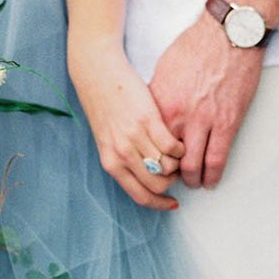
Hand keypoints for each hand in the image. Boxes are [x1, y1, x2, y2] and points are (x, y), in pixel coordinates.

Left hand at [69, 45, 183, 210]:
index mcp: (111, 163)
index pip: (140, 195)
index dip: (159, 203)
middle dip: (172, 183)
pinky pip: (172, 146)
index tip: (172, 203)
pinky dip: (180, 148)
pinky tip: (179, 141)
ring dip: (178, 164)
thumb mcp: (108, 140)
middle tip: (176, 172)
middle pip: (157, 184)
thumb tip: (144, 178)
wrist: (97, 74)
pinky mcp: (149, 120)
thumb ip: (123, 160)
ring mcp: (135, 137)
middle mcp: (122, 154)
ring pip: (168, 166)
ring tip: (178, 154)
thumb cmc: (103, 106)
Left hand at [150, 13, 263, 188]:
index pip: (148, 142)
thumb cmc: (195, 46)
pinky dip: (212, 175)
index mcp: (160, 104)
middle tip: (171, 179)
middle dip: (168, 175)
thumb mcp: (163, 70)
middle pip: (166, 160)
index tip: (152, 163)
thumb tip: (151, 114)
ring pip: (192, 166)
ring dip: (191, 179)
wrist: (229, 34)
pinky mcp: (227, 123)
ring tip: (193, 182)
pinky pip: (216, 159)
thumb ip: (156, 97)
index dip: (149, 157)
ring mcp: (203, 122)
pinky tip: (211, 181)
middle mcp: (178, 117)